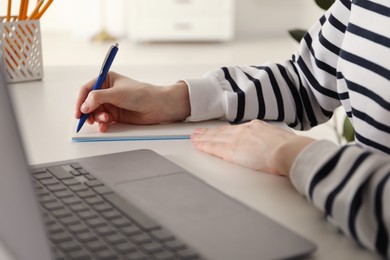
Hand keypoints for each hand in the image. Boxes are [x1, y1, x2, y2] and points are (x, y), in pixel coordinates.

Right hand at [75, 71, 190, 131]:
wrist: (157, 106)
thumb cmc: (141, 94)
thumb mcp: (117, 93)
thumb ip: (98, 98)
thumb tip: (84, 106)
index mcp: (106, 80)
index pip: (87, 89)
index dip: (81, 100)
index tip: (79, 111)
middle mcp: (107, 92)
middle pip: (89, 103)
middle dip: (89, 112)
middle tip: (89, 119)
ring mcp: (111, 104)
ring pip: (95, 113)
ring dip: (97, 118)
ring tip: (105, 119)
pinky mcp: (116, 115)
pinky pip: (103, 121)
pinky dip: (102, 124)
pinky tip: (105, 127)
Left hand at [190, 120, 314, 175]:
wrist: (287, 151)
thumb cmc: (290, 149)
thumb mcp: (280, 140)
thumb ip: (270, 143)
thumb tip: (272, 148)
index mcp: (257, 127)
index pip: (236, 130)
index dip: (225, 131)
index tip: (219, 132)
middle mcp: (244, 130)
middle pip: (222, 132)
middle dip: (210, 132)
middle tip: (199, 132)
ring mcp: (236, 140)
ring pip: (214, 138)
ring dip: (203, 138)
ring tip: (193, 138)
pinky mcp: (231, 151)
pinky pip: (212, 147)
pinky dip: (203, 145)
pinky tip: (197, 145)